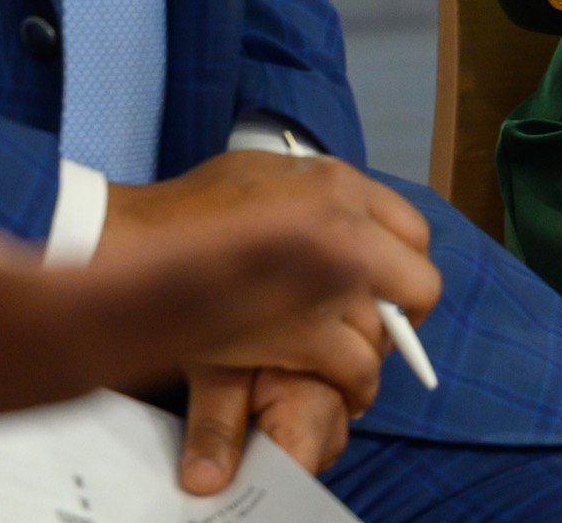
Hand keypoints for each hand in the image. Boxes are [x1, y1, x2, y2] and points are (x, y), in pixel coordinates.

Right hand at [0, 111, 441, 459]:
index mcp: (63, 318)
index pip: (182, 283)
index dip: (261, 260)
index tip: (333, 239)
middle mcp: (96, 346)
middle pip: (227, 313)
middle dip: (308, 287)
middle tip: (394, 266)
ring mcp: (96, 361)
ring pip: (220, 331)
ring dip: (289, 301)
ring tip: (361, 273)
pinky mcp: (90, 363)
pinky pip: (191, 341)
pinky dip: (244, 314)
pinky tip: (277, 298)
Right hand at [104, 153, 439, 479]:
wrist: (142, 245)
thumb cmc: (195, 207)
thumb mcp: (270, 174)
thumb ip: (319, 197)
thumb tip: (351, 224)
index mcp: (338, 183)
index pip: (414, 230)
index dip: (403, 266)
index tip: (386, 288)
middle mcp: (346, 227)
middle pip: (419, 284)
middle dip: (402, 315)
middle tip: (377, 329)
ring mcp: (329, 281)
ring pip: (383, 335)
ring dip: (369, 354)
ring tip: (343, 360)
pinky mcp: (306, 332)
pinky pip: (357, 370)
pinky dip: (353, 386)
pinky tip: (337, 387)